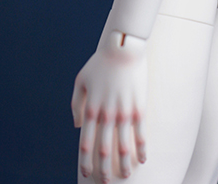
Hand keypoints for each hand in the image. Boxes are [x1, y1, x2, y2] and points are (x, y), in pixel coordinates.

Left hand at [71, 31, 147, 182]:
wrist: (123, 47)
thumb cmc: (100, 62)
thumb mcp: (81, 80)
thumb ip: (76, 104)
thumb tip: (78, 125)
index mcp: (91, 108)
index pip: (86, 143)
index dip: (86, 161)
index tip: (87, 174)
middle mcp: (107, 114)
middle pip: (104, 150)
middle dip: (104, 170)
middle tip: (105, 182)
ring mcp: (124, 112)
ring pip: (123, 146)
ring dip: (123, 164)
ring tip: (124, 175)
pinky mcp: (139, 107)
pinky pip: (140, 134)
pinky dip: (141, 149)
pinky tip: (142, 160)